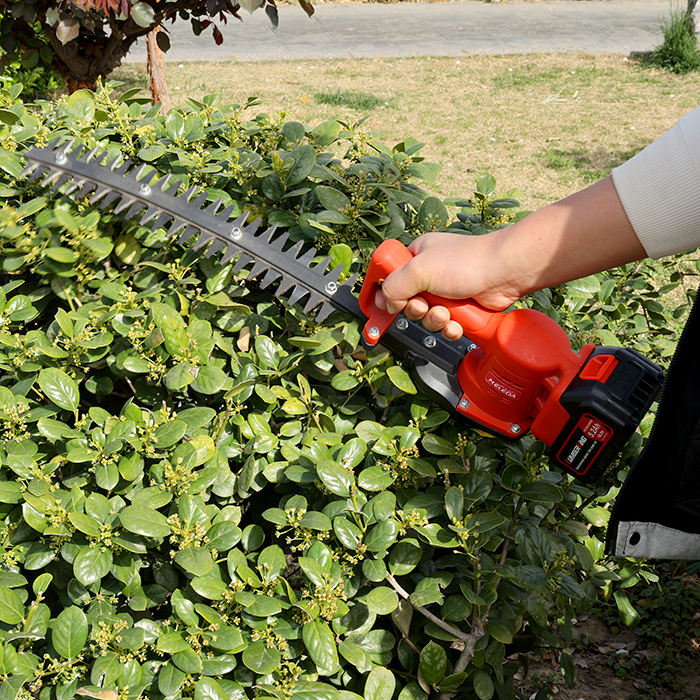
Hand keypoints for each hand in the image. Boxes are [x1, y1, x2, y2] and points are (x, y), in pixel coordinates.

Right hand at [375, 231, 522, 340]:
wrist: (504, 273)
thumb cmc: (467, 261)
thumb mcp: (419, 269)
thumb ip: (393, 286)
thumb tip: (386, 303)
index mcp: (417, 256)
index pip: (389, 275)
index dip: (383, 292)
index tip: (378, 306)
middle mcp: (430, 273)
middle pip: (405, 301)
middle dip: (414, 309)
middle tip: (423, 305)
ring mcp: (445, 291)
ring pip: (425, 317)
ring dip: (433, 320)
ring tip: (445, 313)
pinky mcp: (460, 308)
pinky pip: (444, 326)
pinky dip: (449, 328)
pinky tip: (456, 322)